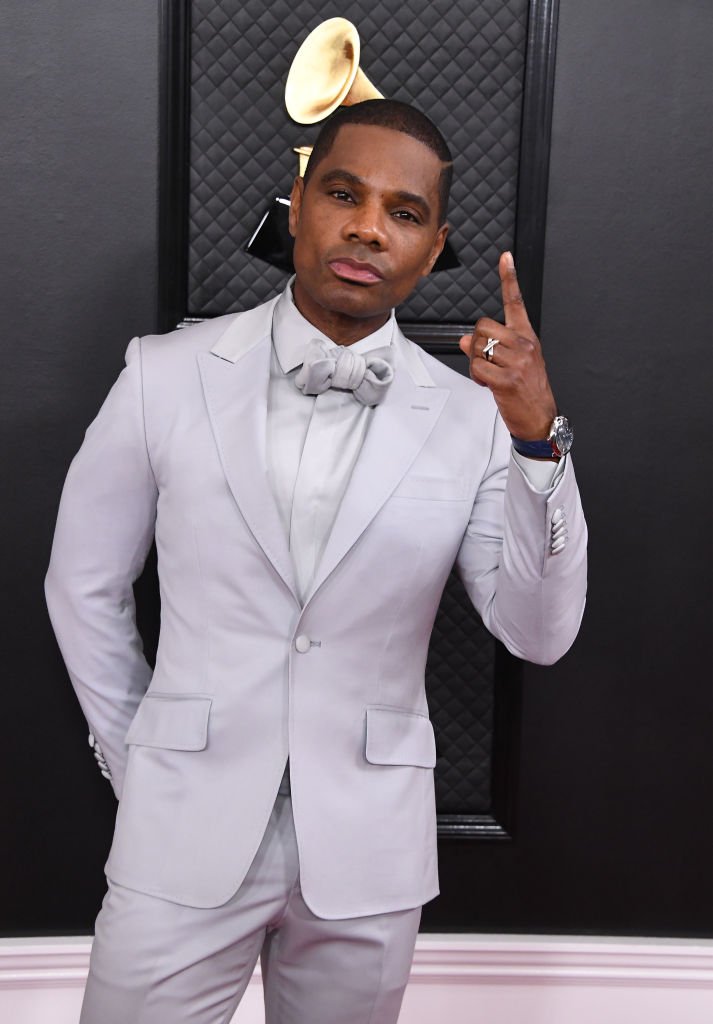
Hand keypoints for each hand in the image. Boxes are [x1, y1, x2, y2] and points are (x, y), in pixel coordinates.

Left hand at [459, 252, 556, 440]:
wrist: (540, 417)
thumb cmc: (529, 390)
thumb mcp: (514, 363)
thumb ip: (492, 347)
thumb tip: (465, 340)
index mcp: (527, 337)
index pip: (516, 302)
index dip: (509, 278)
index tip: (505, 258)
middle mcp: (524, 345)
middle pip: (483, 326)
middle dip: (477, 344)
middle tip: (487, 361)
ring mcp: (517, 361)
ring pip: (477, 347)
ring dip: (476, 363)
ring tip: (490, 375)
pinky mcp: (507, 379)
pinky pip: (477, 367)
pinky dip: (476, 377)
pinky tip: (489, 383)